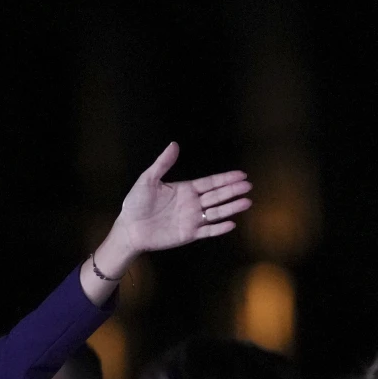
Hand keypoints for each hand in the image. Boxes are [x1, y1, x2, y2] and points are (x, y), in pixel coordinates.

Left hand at [95, 143, 251, 275]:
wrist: (129, 228)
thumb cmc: (136, 204)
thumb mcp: (148, 180)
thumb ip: (163, 164)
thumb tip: (174, 144)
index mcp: (185, 190)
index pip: (210, 183)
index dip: (225, 179)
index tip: (241, 175)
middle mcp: (192, 204)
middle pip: (217, 196)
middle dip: (232, 191)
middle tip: (248, 186)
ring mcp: (191, 219)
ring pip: (216, 212)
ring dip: (231, 207)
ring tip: (246, 202)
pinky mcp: (188, 234)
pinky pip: (207, 230)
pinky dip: (219, 228)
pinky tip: (231, 223)